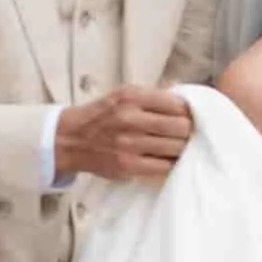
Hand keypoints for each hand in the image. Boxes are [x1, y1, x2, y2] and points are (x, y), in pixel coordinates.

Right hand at [54, 88, 196, 183]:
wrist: (71, 139)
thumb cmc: (102, 115)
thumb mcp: (123, 94)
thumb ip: (152, 95)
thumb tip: (183, 95)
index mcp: (132, 97)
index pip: (177, 104)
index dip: (189, 112)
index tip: (190, 116)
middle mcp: (131, 118)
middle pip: (181, 127)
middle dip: (189, 131)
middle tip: (188, 134)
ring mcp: (130, 144)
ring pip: (176, 148)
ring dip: (183, 148)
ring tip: (180, 146)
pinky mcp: (128, 165)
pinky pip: (164, 167)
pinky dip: (171, 164)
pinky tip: (169, 160)